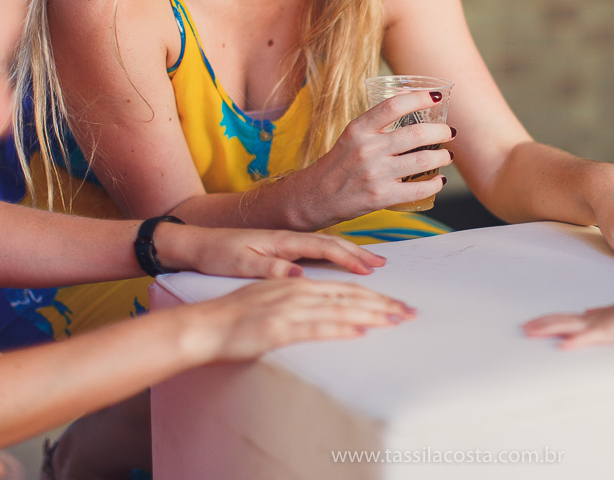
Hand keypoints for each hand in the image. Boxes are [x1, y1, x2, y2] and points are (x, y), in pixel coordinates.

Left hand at [157, 225, 385, 277]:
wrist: (195, 242)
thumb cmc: (215, 253)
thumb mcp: (239, 263)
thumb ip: (269, 268)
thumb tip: (299, 275)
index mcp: (281, 239)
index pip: (323, 246)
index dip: (348, 257)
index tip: (369, 268)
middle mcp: (287, 237)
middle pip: (331, 242)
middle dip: (358, 252)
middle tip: (382, 263)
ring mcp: (285, 242)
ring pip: (326, 245)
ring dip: (350, 252)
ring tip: (371, 262)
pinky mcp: (281, 249)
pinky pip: (316, 250)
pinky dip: (335, 255)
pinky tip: (342, 261)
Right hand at [191, 278, 415, 362]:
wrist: (203, 323)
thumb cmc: (235, 313)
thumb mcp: (271, 295)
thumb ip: (299, 296)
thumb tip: (326, 301)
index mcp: (298, 282)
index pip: (344, 286)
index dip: (373, 293)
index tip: (398, 301)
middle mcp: (297, 290)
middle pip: (348, 294)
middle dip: (382, 303)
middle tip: (410, 311)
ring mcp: (288, 308)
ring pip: (338, 308)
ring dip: (370, 314)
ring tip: (395, 319)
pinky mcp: (277, 327)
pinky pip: (313, 327)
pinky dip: (339, 329)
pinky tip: (359, 331)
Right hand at [289, 91, 454, 228]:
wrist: (315, 197)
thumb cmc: (339, 163)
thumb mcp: (352, 134)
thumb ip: (378, 118)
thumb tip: (406, 93)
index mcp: (359, 129)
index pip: (394, 105)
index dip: (419, 98)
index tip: (436, 97)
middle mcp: (367, 149)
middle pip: (416, 133)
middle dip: (441, 131)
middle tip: (449, 132)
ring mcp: (375, 174)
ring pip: (422, 161)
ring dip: (442, 157)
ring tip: (447, 156)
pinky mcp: (381, 197)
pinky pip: (417, 189)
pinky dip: (435, 184)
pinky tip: (439, 180)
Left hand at [523, 298, 613, 349]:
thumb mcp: (611, 313)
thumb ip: (599, 312)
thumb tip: (587, 310)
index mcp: (590, 318)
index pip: (563, 318)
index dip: (547, 320)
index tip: (533, 323)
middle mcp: (588, 319)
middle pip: (559, 320)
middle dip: (540, 324)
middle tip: (523, 328)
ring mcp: (594, 325)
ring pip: (566, 325)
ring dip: (547, 329)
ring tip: (531, 332)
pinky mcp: (604, 333)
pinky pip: (587, 338)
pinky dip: (574, 341)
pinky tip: (562, 345)